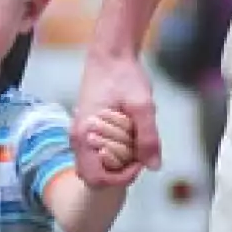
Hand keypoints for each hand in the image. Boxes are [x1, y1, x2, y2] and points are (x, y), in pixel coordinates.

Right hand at [73, 50, 160, 187]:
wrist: (112, 53)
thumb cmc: (124, 75)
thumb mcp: (143, 106)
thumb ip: (148, 137)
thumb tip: (154, 166)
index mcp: (85, 135)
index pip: (96, 178)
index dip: (121, 178)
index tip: (140, 162)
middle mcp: (78, 138)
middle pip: (94, 176)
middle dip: (119, 173)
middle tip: (139, 155)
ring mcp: (82, 133)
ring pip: (97, 164)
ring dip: (117, 162)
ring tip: (135, 143)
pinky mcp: (88, 128)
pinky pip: (98, 152)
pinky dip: (115, 151)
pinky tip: (129, 135)